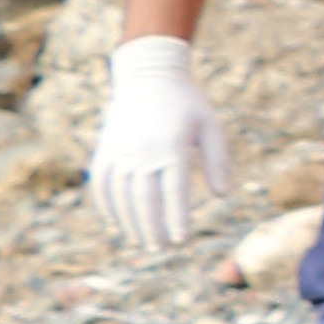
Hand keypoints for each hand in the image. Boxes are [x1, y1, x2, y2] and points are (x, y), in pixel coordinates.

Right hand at [85, 36, 233, 253]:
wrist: (149, 76)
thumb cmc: (188, 104)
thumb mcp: (210, 127)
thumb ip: (218, 162)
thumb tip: (223, 196)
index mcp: (171, 147)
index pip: (174, 192)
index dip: (176, 218)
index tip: (181, 239)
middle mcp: (142, 151)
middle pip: (144, 199)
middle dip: (151, 227)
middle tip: (160, 248)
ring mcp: (120, 150)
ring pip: (120, 195)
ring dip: (129, 222)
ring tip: (141, 241)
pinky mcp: (105, 149)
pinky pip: (101, 183)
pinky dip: (107, 205)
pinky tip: (117, 222)